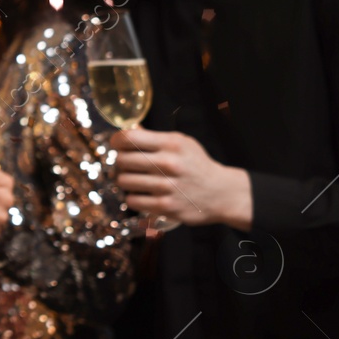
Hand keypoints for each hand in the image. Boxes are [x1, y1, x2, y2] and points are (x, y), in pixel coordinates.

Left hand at [111, 127, 251, 229]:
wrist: (222, 193)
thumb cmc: (197, 165)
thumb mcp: (182, 143)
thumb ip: (154, 138)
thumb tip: (126, 133)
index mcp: (171, 144)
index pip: (129, 138)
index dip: (117, 141)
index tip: (118, 145)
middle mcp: (169, 164)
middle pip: (122, 160)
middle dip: (120, 162)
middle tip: (127, 165)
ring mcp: (167, 186)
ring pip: (124, 181)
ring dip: (125, 181)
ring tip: (135, 180)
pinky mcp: (166, 206)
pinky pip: (132, 201)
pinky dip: (133, 198)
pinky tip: (142, 194)